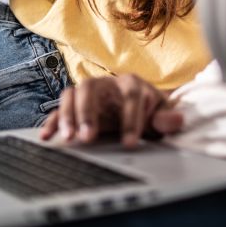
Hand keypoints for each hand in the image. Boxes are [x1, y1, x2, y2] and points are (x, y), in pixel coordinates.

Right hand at [39, 74, 182, 147]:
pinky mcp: (76, 106)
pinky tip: (47, 136)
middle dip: (89, 113)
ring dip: (69, 116)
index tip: (130, 143)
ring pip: (73, 95)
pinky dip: (53, 122)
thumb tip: (177, 119)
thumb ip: (167, 118)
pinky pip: (60, 110)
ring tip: (69, 138)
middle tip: (88, 138)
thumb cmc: (150, 111)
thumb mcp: (162, 114)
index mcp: (132, 83)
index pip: (130, 97)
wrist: (138, 108)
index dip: (131, 120)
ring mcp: (89, 93)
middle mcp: (107, 83)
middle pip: (92, 88)